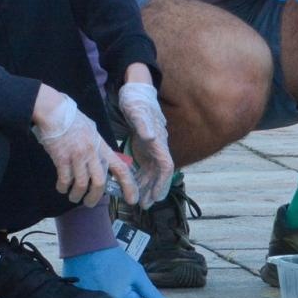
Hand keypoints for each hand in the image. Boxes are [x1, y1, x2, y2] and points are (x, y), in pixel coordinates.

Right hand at [32, 89, 137, 207]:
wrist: (55, 112)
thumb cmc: (73, 120)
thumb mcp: (93, 131)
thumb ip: (99, 148)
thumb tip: (104, 163)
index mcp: (102, 146)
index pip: (120, 169)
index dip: (129, 186)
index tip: (132, 200)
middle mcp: (92, 152)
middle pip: (99, 182)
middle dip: (95, 198)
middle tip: (89, 203)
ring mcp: (77, 156)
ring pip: (82, 184)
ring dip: (77, 195)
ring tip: (73, 197)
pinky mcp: (62, 158)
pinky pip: (65, 179)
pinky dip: (63, 187)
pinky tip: (61, 188)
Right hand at [64, 247, 171, 297]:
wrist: (89, 242)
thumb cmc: (116, 257)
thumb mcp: (137, 273)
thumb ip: (151, 293)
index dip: (132, 287)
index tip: (124, 274)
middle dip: (119, 288)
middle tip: (114, 272)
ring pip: (104, 296)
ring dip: (105, 287)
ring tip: (102, 271)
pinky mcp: (75, 292)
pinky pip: (88, 293)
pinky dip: (91, 284)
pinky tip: (91, 273)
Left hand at [117, 82, 172, 207]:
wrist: (135, 91)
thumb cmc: (137, 101)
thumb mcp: (138, 111)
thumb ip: (144, 124)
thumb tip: (151, 137)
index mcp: (159, 141)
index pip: (166, 166)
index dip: (162, 182)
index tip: (156, 196)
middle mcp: (158, 147)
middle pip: (159, 174)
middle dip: (154, 190)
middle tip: (144, 206)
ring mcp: (152, 148)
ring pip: (151, 173)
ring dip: (145, 187)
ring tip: (137, 201)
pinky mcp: (144, 148)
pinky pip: (143, 167)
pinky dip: (139, 178)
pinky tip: (131, 186)